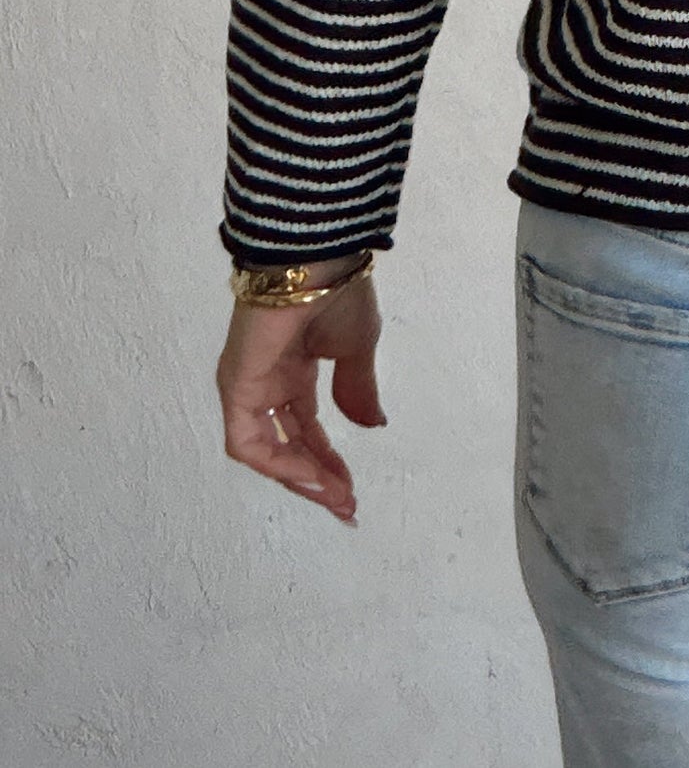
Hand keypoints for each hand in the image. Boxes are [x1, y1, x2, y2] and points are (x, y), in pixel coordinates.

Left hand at [216, 265, 384, 525]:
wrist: (316, 261)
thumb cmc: (337, 294)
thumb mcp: (357, 348)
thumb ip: (357, 390)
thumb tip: (372, 425)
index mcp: (294, 370)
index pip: (306, 430)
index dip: (327, 463)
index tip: (350, 492)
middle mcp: (267, 384)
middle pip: (287, 446)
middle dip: (316, 479)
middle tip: (346, 505)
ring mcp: (248, 387)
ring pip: (267, 451)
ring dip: (300, 477)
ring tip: (334, 496)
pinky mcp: (236, 388)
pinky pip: (250, 442)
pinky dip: (279, 463)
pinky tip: (311, 474)